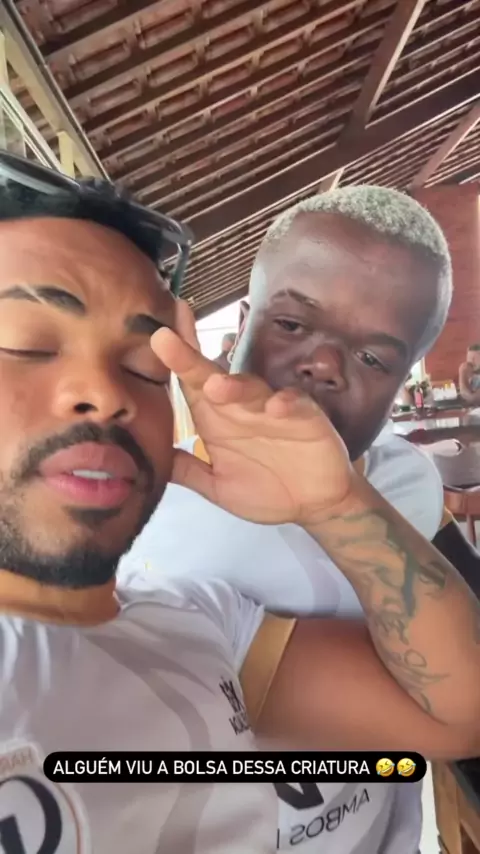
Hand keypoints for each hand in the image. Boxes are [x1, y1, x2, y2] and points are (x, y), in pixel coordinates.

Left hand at [151, 302, 354, 525]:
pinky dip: (287, 404)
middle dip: (190, 359)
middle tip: (165, 340)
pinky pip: (296, 405)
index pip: (190, 385)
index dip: (174, 361)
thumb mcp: (219, 487)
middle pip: (213, 378)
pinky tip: (276, 406)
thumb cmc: (266, 490)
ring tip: (214, 386)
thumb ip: (188, 472)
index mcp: (217, 419)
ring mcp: (274, 410)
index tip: (155, 337)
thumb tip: (146, 459)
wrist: (316, 504)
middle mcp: (241, 407)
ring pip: (252, 389)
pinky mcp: (307, 418)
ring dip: (235, 386)